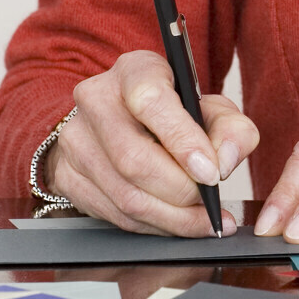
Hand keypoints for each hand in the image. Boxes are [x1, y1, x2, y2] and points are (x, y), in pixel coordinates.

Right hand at [41, 50, 259, 235]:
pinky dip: (154, 227)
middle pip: (134, 159)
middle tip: (211, 203)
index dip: (182, 141)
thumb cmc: (175, 112)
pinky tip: (178, 225)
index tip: (212, 173)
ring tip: (204, 221)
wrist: (122, 119)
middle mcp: (95, 100)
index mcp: (133, 71)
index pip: (150, 102)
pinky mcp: (66, 176)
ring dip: (172, 218)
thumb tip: (224, 161)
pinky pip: (114, 215)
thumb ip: (231, 129)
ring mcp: (75, 140)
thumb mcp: (211, 108)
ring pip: (124, 195)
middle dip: (181, 191)